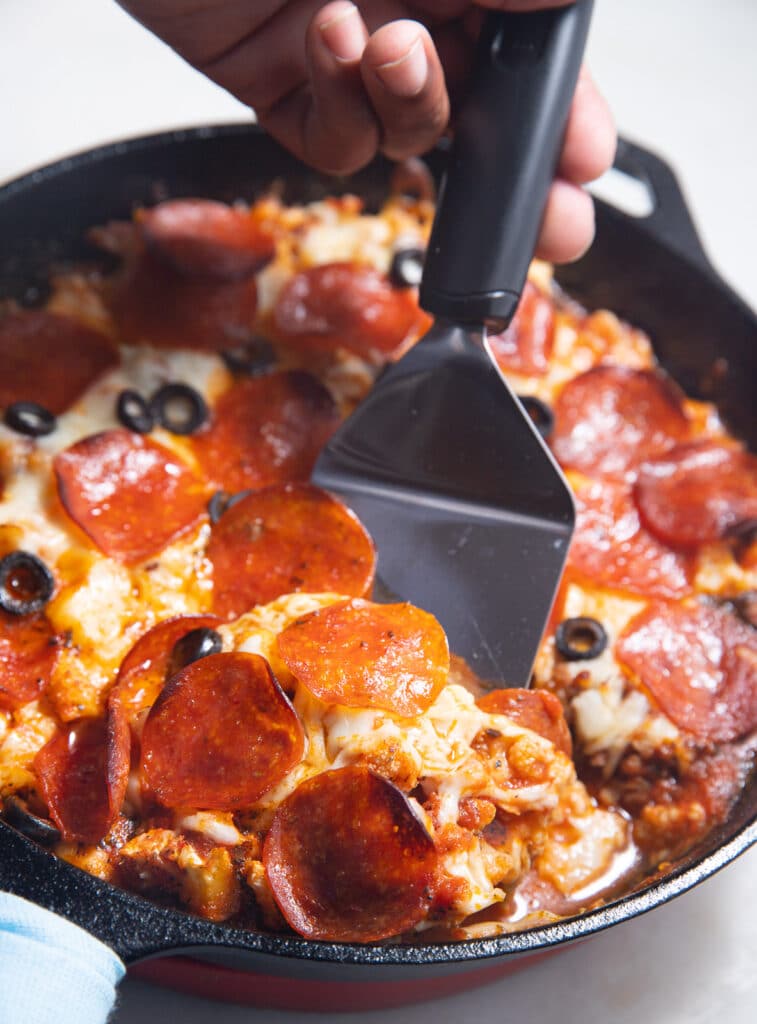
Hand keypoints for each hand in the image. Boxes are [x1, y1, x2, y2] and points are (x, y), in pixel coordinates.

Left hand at [118, 1, 615, 261]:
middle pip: (482, 116)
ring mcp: (346, 56)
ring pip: (410, 134)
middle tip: (553, 221)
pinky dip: (340, 110)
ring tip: (391, 44)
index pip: (528, 53)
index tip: (587, 155)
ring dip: (412, 105)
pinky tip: (326, 39)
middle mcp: (409, 8)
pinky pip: (335, 143)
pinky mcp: (282, 89)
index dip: (564, 110)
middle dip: (517, 173)